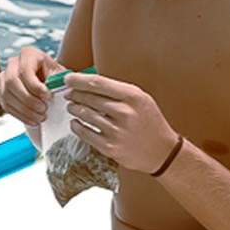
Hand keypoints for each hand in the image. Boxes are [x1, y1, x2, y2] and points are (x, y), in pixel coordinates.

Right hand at [0, 47, 65, 127]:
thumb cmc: (56, 76)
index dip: (35, 86)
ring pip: (7, 95)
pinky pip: (6, 105)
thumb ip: (57, 80)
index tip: (48, 97)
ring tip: (41, 117)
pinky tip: (33, 120)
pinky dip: (21, 116)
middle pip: (12, 82)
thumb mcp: (60, 75)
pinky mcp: (2, 93)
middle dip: (28, 99)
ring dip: (25, 110)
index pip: (25, 70)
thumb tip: (54, 89)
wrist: (50, 82)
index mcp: (28, 54)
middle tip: (43, 109)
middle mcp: (13, 64)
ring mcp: (4, 78)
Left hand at [62, 73, 183, 171]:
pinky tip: (75, 122)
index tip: (68, 79)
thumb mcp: (140, 99)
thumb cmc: (148, 121)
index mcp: (133, 97)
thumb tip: (86, 82)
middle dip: (74, 94)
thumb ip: (117, 90)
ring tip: (72, 107)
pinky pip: (85, 133)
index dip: (78, 80)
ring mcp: (117, 131)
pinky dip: (76, 126)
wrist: (162, 151)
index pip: (98, 83)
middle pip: (89, 98)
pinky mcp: (110, 147)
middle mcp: (125, 112)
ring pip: (85, 115)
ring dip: (74, 109)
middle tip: (68, 94)